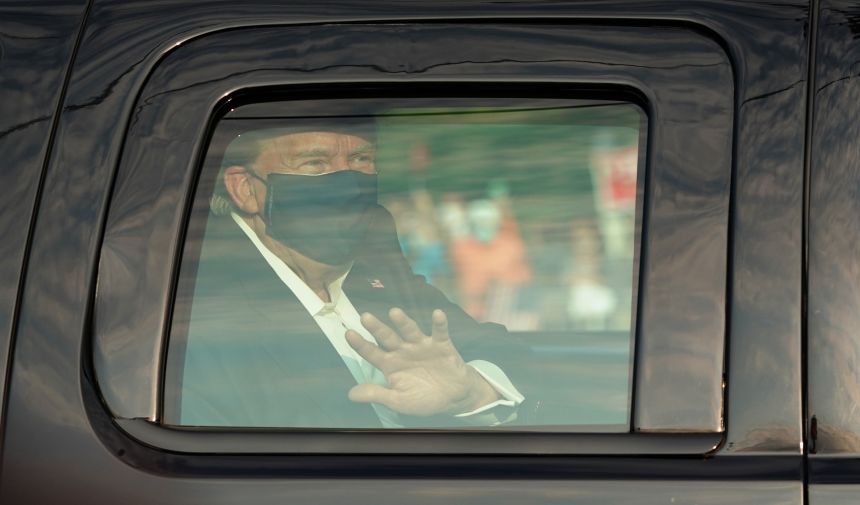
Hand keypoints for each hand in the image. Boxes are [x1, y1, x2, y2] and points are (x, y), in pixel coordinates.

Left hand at [345, 308, 499, 416]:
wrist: (453, 397)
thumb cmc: (423, 398)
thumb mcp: (398, 401)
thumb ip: (377, 394)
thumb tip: (351, 394)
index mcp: (390, 364)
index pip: (371, 352)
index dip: (360, 344)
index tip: (349, 334)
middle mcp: (403, 351)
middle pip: (387, 337)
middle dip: (377, 328)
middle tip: (365, 317)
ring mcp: (422, 346)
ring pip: (410, 331)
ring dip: (403, 322)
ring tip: (394, 312)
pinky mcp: (441, 345)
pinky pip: (440, 332)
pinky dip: (439, 323)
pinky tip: (437, 314)